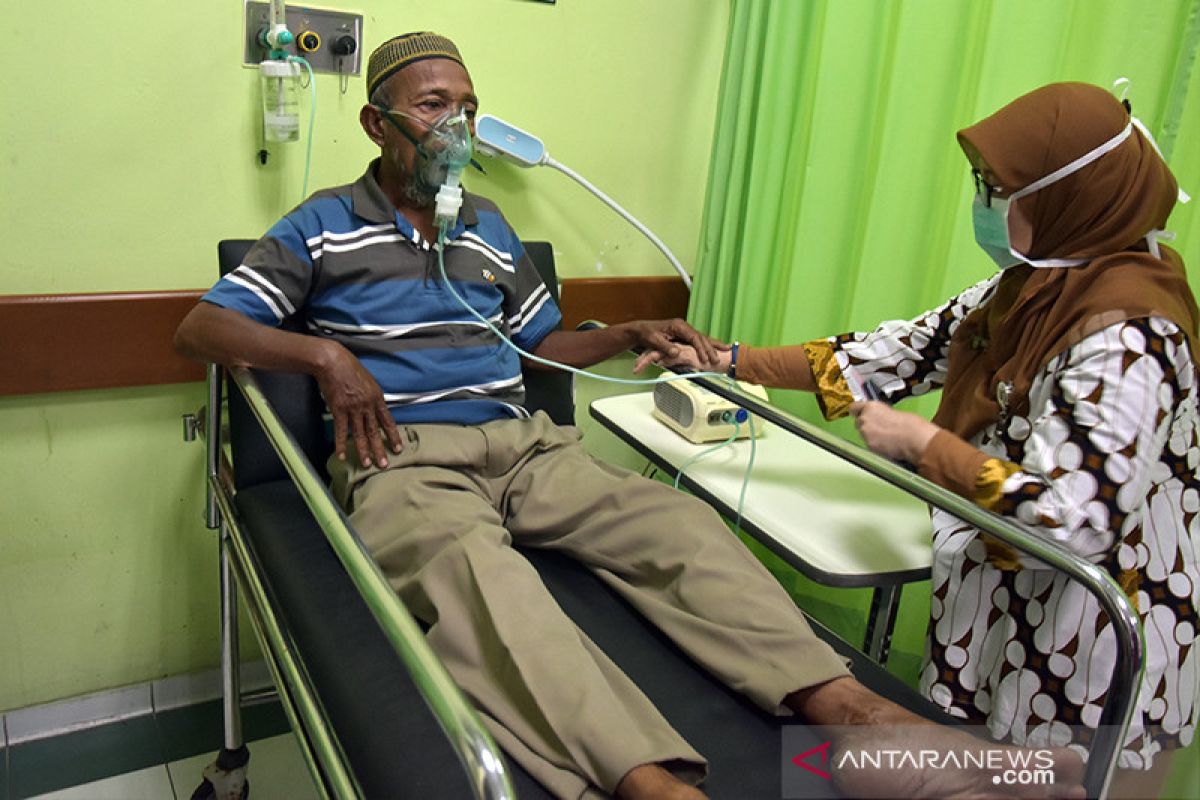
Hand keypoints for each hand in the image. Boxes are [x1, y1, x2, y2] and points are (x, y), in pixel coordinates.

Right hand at [315, 342, 403, 467]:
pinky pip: (341, 431)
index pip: (388, 421)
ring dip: (364, 451)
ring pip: (360, 434)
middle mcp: (368, 405)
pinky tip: (342, 455)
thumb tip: (374, 408)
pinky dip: (341, 444)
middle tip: (385, 465)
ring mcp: (354, 408)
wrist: (333, 362)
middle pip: (375, 431)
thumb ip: (372, 397)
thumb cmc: (350, 368)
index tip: (398, 448)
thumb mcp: (369, 381)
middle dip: (381, 449)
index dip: (393, 436)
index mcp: (377, 398)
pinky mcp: (339, 410)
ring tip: (367, 464)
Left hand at [627, 319, 726, 371]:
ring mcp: (685, 330)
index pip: (694, 337)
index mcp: (678, 326)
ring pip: (702, 338)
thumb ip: (665, 347)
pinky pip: (699, 340)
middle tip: (718, 359)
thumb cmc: (646, 334)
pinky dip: (709, 344)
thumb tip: (676, 353)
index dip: (701, 348)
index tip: (706, 358)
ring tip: (725, 350)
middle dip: (712, 348)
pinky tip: (719, 346)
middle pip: (701, 337)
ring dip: (713, 345)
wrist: (641, 329)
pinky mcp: (684, 335)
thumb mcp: (654, 341)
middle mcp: (683, 327)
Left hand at [848, 402, 939, 463]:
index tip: (860, 414)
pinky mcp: (868, 446)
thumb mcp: (893, 412)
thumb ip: (880, 413)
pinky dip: (875, 445)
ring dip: (871, 436)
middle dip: (866, 425)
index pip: (854, 408)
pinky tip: (887, 445)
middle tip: (879, 429)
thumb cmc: (910, 424)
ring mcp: (865, 433)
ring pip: (863, 434)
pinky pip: (869, 444)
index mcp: (871, 407)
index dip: (858, 412)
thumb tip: (879, 417)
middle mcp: (864, 419)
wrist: (914, 439)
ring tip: (886, 438)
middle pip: (858, 422)